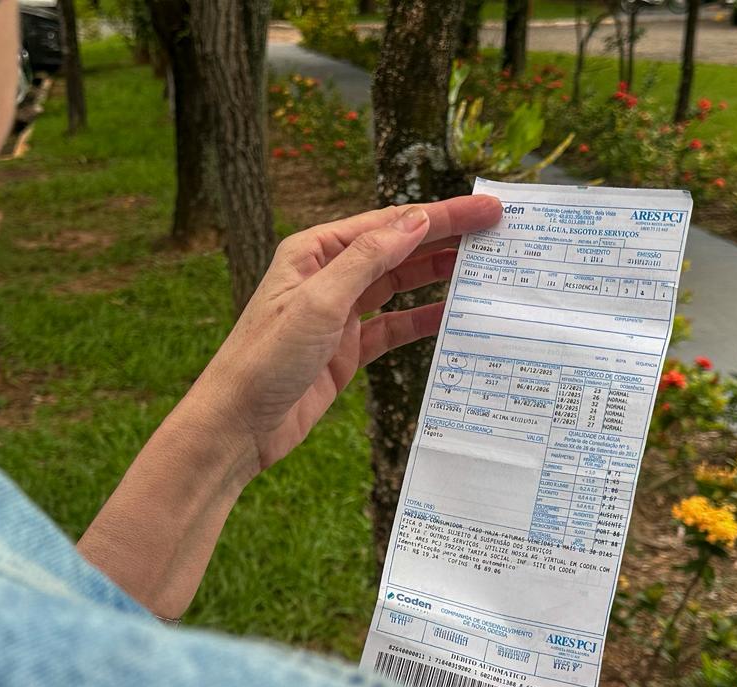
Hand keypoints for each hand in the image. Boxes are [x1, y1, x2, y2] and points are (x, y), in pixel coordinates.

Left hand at [193, 196, 503, 476]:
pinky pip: (393, 328)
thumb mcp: (319, 303)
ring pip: (399, 286)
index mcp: (314, 252)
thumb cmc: (265, 359)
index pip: (389, 224)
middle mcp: (327, 277)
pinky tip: (453, 315)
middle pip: (398, 249)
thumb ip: (369, 260)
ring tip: (484, 268)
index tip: (485, 210)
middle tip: (498, 233)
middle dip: (447, 239)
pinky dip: (423, 321)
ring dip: (439, 276)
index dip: (440, 215)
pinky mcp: (345, 351)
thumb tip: (416, 220)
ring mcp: (338, 315)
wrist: (238, 425)